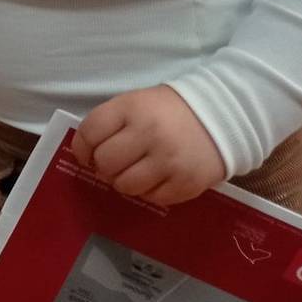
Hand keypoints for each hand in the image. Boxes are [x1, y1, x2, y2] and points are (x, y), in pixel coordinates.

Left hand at [71, 86, 227, 205]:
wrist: (220, 116)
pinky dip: (147, 191)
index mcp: (131, 108)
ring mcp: (169, 161)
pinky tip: (155, 177)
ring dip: (123, 182)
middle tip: (113, 164)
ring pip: (125, 186)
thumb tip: (86, 154)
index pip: (90, 132)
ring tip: (133, 172)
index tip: (85, 154)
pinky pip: (152, 198)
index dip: (81, 147)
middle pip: (106, 162)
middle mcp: (149, 134)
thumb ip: (109, 123)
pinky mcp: (186, 183)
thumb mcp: (135, 103)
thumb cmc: (167, 111)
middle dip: (103, 167)